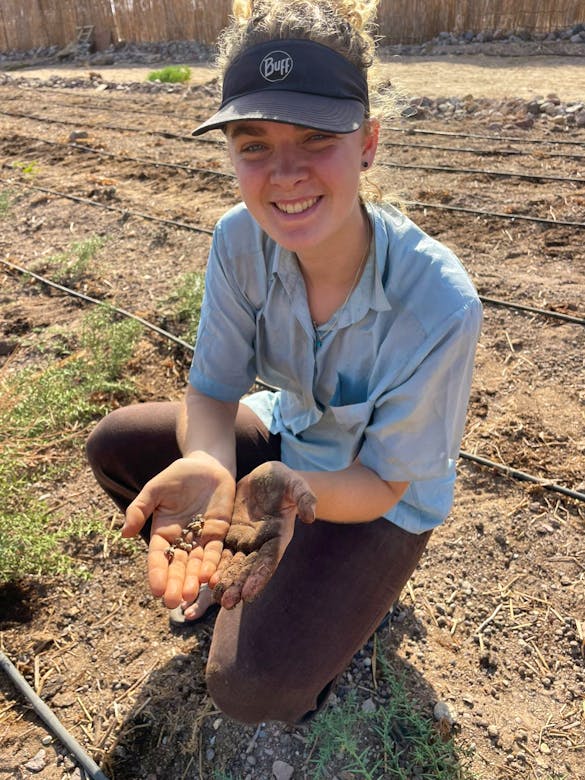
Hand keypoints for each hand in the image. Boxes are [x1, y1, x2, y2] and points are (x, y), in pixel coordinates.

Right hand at [123, 453, 235, 607]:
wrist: (207, 466)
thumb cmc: (177, 476)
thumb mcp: (155, 489)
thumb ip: (140, 509)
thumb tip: (125, 533)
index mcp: (162, 533)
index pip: (158, 557)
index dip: (157, 573)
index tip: (155, 590)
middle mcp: (181, 541)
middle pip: (177, 567)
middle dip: (175, 584)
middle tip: (173, 603)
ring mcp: (200, 539)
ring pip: (196, 564)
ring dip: (194, 580)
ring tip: (191, 595)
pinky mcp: (218, 534)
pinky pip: (216, 552)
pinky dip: (213, 564)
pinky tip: (210, 577)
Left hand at [209, 461, 315, 608]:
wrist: (264, 475)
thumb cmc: (284, 479)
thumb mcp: (296, 484)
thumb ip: (305, 498)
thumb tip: (310, 517)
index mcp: (278, 537)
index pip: (268, 561)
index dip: (259, 577)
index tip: (250, 594)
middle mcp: (260, 545)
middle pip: (247, 569)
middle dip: (237, 586)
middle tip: (226, 603)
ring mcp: (243, 541)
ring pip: (230, 565)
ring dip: (222, 582)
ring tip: (210, 597)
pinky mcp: (228, 534)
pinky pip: (217, 553)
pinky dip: (210, 567)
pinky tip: (198, 580)